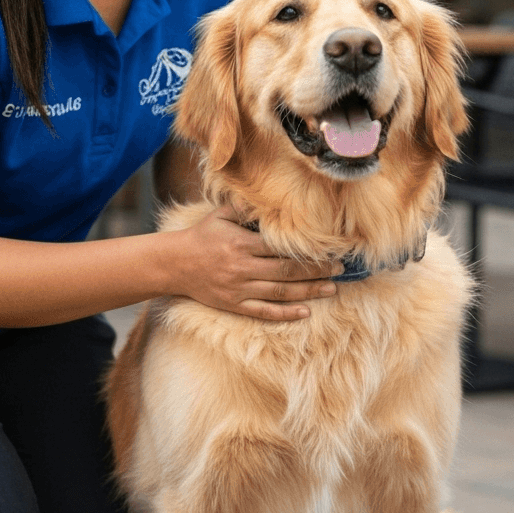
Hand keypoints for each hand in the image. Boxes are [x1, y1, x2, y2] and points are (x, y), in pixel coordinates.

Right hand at [171, 205, 343, 320]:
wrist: (175, 264)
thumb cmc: (201, 236)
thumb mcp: (220, 215)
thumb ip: (245, 210)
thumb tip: (270, 199)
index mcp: (241, 244)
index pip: (281, 248)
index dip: (306, 250)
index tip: (327, 248)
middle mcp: (243, 268)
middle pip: (287, 272)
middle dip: (316, 270)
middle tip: (339, 268)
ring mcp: (240, 290)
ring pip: (280, 293)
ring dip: (309, 292)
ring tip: (332, 289)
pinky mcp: (235, 305)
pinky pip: (264, 312)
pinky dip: (286, 314)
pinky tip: (305, 312)